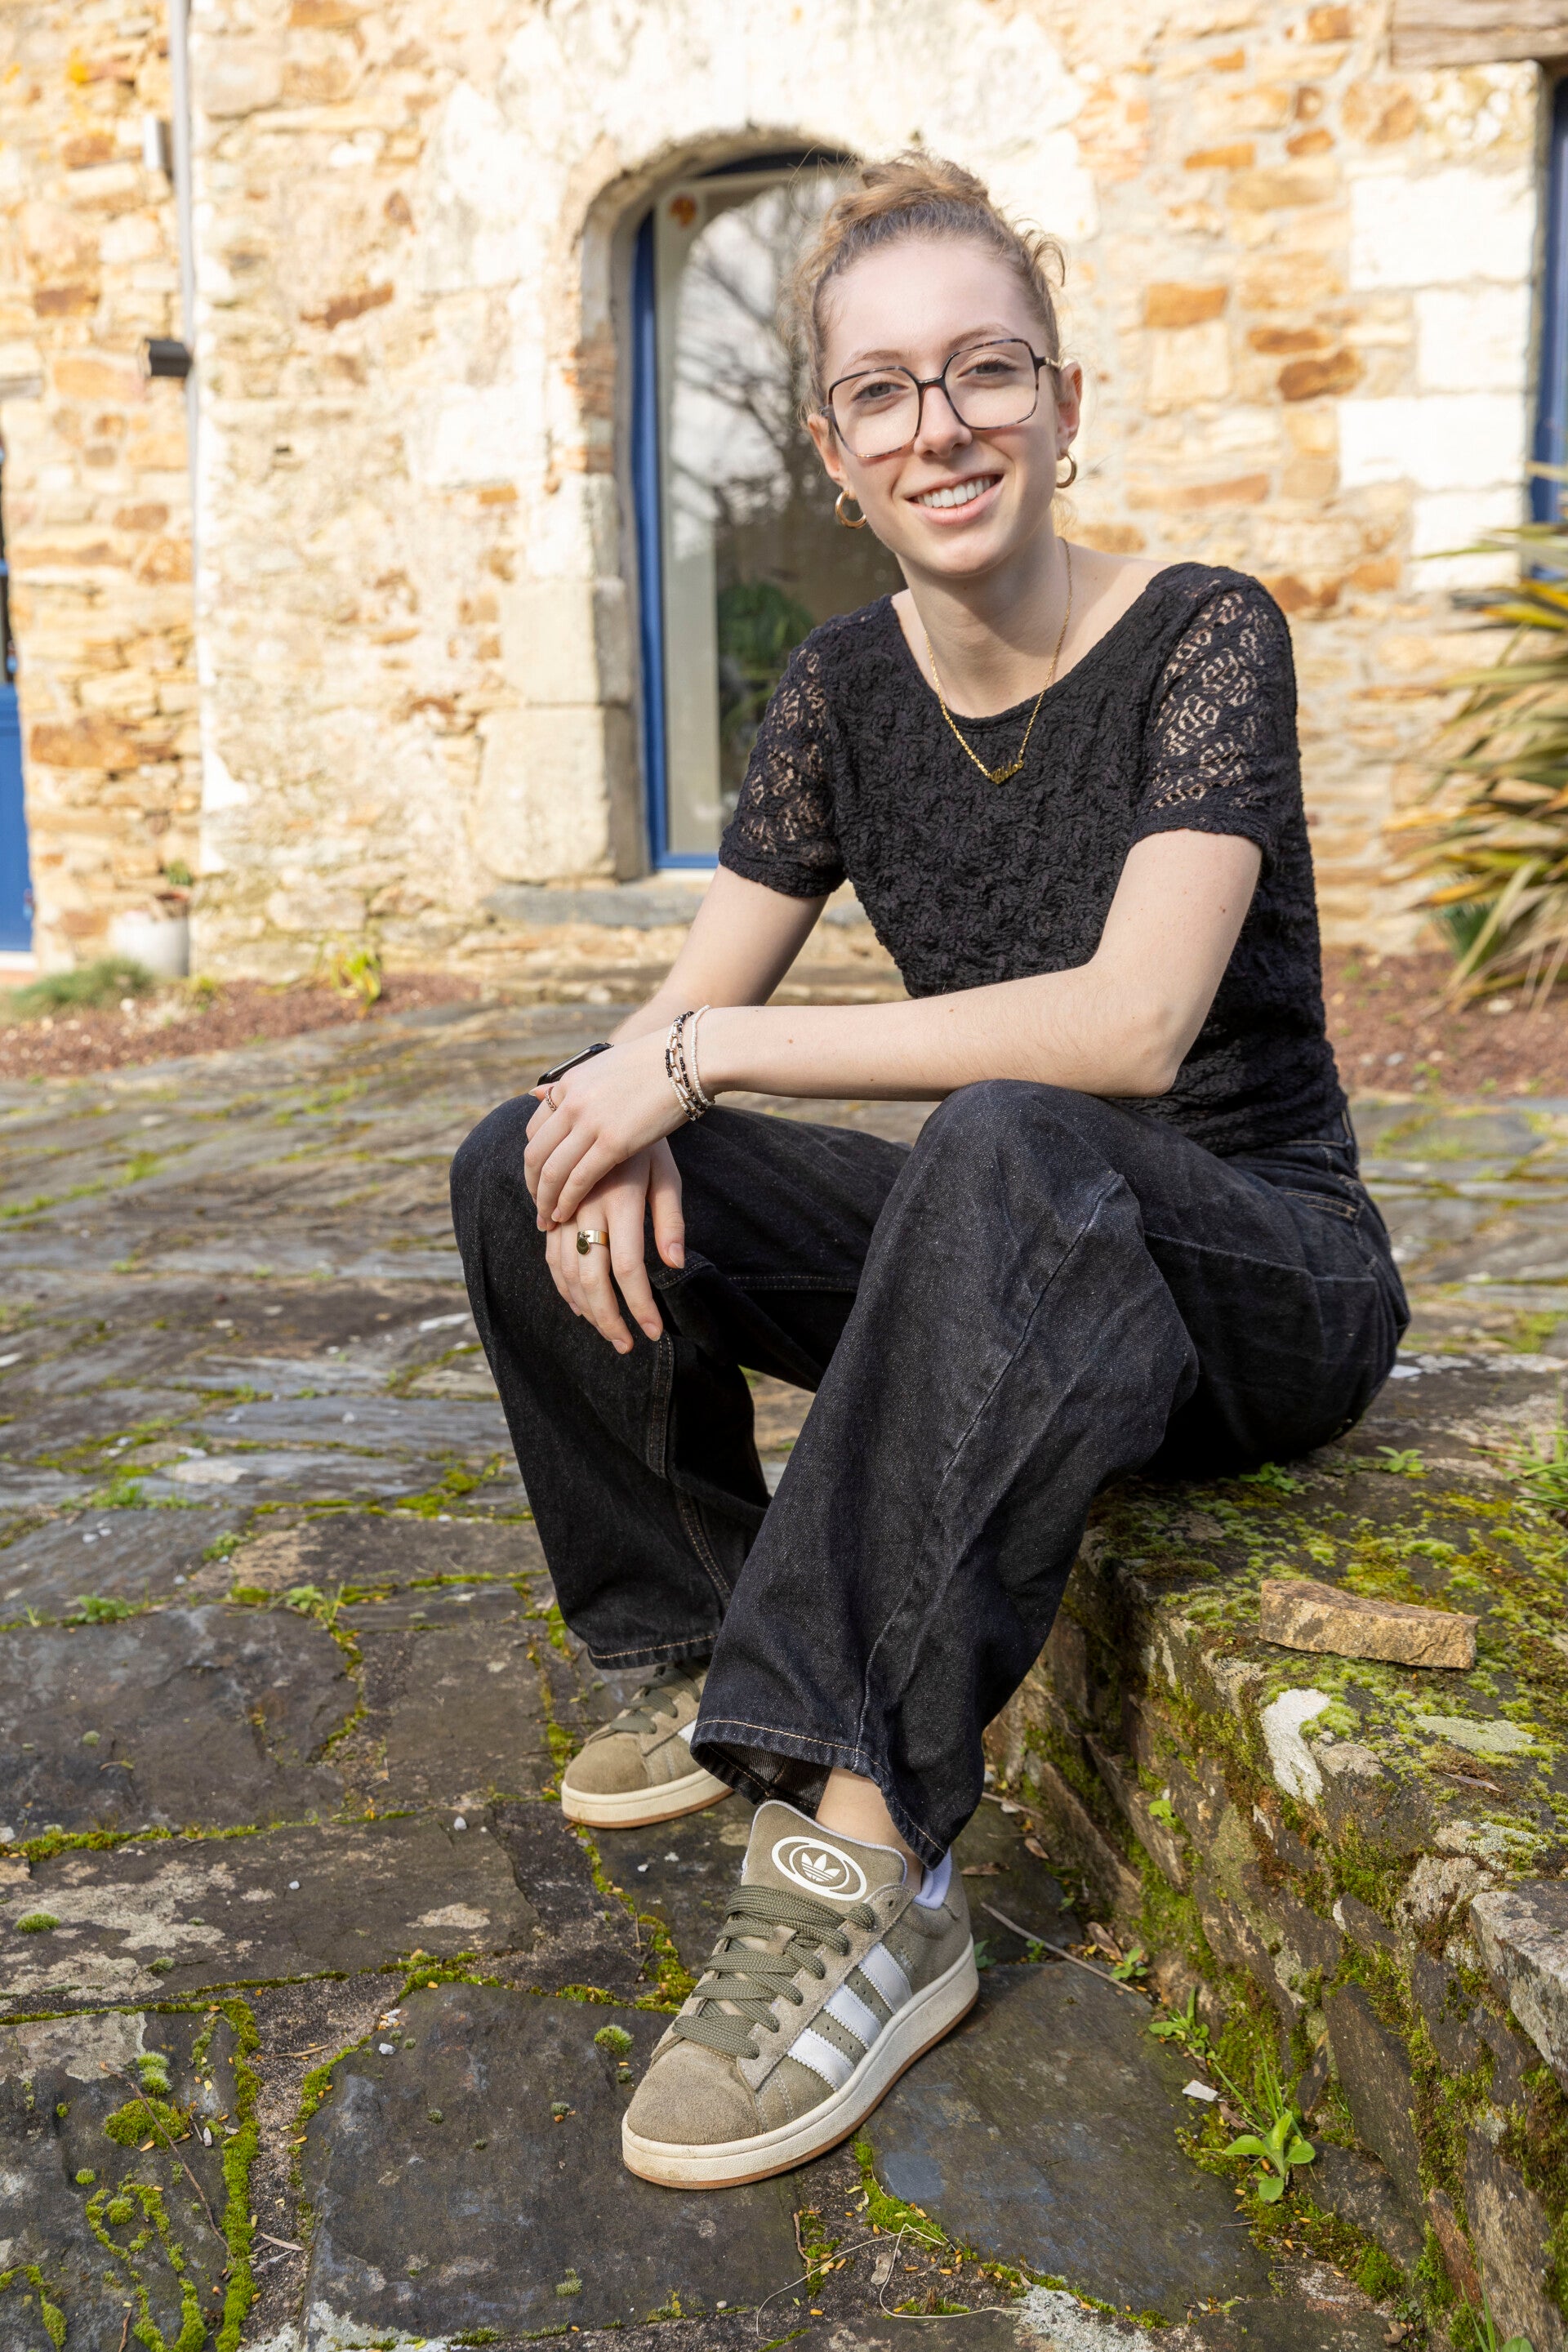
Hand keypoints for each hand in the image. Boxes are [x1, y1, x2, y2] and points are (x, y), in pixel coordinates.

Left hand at [525, 1031, 684, 1228]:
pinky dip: (568, 1201)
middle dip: (533, 1187)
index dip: (533, 1161)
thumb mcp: (600, 1067)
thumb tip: (535, 1093)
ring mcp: (591, 1122)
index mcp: (568, 1085)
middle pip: (536, 1154)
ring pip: (553, 1171)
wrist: (685, 1059)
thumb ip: (569, 1086)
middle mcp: (572, 1103)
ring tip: (548, 1220)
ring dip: (546, 1200)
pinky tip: (567, 1215)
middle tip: (538, 1209)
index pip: (534, 1130)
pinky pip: (579, 1179)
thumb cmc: (651, 1065)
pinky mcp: (614, 1142)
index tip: (538, 1181)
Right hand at [543, 1143, 684, 1352]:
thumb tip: (675, 1264)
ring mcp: (566, 1208)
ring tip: (608, 1332)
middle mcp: (587, 1206)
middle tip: (627, 1344)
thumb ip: (671, 1219)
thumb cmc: (649, 1143)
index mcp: (621, 1200)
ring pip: (565, 1271)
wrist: (605, 1104)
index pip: (628, 1268)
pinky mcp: (556, 1208)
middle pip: (591, 1278)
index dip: (640, 1305)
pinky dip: (563, 1286)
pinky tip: (580, 1305)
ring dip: (585, 1308)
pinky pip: (551, 1255)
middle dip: (609, 1319)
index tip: (653, 1332)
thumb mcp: (667, 1174)